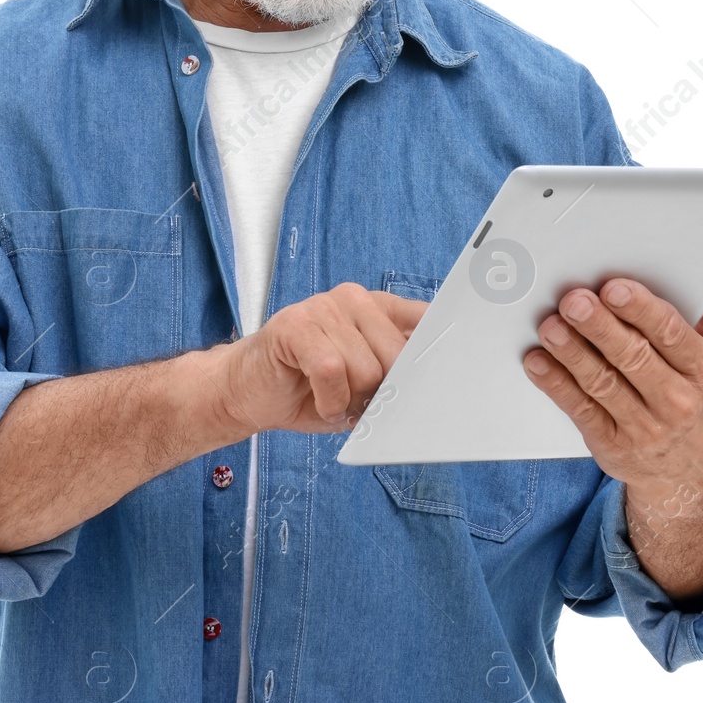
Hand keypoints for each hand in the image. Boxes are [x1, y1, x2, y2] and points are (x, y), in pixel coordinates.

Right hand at [211, 284, 427, 434]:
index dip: (442, 345)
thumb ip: (396, 374)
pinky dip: (328, 400)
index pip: (426, 318)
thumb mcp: (365, 383)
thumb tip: (432, 387)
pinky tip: (317, 398)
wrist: (247, 392)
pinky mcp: (295, 324)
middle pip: (397, 356)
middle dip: (380, 393)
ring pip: (364, 369)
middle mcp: (355, 299)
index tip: (455, 371)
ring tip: (331, 399)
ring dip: (349, 401)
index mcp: (379, 309)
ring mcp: (323, 307)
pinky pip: (331, 371)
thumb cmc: (310, 390)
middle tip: (358, 403)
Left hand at [523, 275, 702, 507]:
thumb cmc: (700, 397)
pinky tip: (538, 363)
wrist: (694, 474)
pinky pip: (581, 410)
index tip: (614, 288)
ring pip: (603, 383)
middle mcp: (677, 400)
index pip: (671, 333)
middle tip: (573, 301)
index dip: (641, 309)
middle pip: (633, 356)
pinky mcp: (613, 445)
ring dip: (572, 353)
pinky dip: (556, 385)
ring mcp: (644, 427)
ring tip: (550, 327)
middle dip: (600, 327)